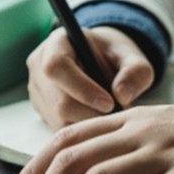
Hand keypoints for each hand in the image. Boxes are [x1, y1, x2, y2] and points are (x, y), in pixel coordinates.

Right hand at [26, 26, 154, 128]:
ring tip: (110, 116)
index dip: (83, 89)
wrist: (103, 61)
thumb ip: (135, 71)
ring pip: (59, 120)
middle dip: (92, 114)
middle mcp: (40, 65)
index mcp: (58, 42)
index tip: (110, 103)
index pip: (57, 67)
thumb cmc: (116, 56)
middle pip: (59, 102)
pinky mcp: (42, 109)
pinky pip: (60, 129)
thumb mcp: (133, 58)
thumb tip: (122, 95)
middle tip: (117, 115)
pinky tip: (99, 121)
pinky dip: (83, 131)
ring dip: (89, 125)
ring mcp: (38, 90)